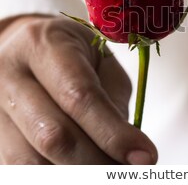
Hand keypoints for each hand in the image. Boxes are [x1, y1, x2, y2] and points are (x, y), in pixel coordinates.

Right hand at [0, 15, 157, 163]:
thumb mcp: (102, 62)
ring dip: (76, 174)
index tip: (144, 157)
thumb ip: (113, 101)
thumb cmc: (73, 53)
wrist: (24, 46)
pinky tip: (80, 167)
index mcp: (44, 45)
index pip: (79, 96)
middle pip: (52, 135)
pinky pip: (18, 169)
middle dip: (97, 163)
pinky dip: (55, 173)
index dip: (113, 133)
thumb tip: (128, 151)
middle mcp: (8, 75)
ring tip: (107, 171)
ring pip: (30, 162)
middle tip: (129, 171)